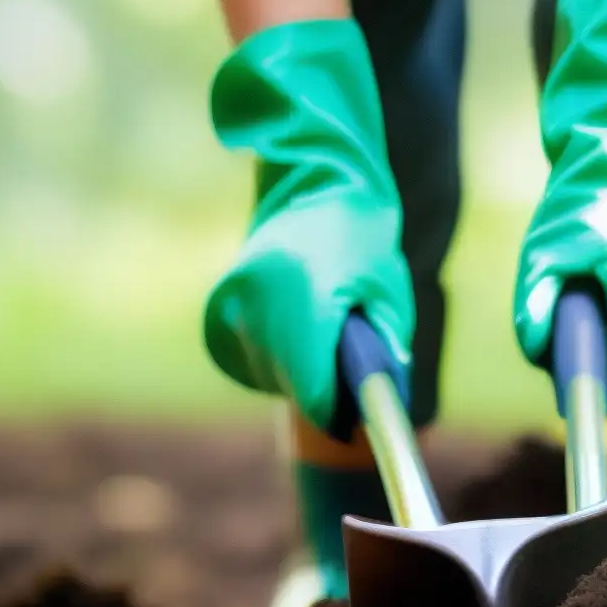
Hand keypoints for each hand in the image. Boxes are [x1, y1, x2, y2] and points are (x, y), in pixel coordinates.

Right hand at [203, 20, 413, 431]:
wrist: (314, 183)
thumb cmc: (363, 238)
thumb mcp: (388, 293)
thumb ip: (385, 352)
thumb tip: (380, 408)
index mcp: (307, 297)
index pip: (312, 387)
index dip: (334, 413)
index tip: (352, 423)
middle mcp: (261, 302)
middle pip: (287, 383)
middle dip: (318, 395)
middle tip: (344, 389)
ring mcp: (233, 302)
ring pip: (265, 373)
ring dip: (293, 377)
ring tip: (320, 345)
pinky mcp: (218, 306)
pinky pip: (245, 356)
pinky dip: (269, 360)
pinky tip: (291, 334)